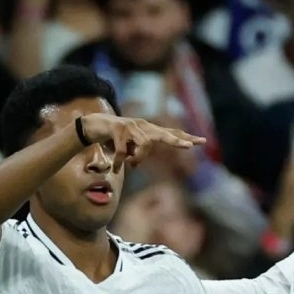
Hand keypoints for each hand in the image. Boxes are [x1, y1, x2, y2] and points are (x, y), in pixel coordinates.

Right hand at [78, 114, 205, 172]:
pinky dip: (119, 162)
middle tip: (189, 146)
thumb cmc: (112, 137)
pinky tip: (115, 168)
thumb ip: (134, 154)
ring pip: (144, 145)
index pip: (170, 133)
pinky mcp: (118, 129)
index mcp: (148, 130)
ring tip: (130, 165)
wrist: (92, 124)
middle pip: (164, 134)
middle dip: (176, 142)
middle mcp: (142, 126)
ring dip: (138, 158)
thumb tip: (135, 165)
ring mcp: (131, 126)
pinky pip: (123, 151)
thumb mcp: (127, 147)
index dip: (184, 138)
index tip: (201, 141)